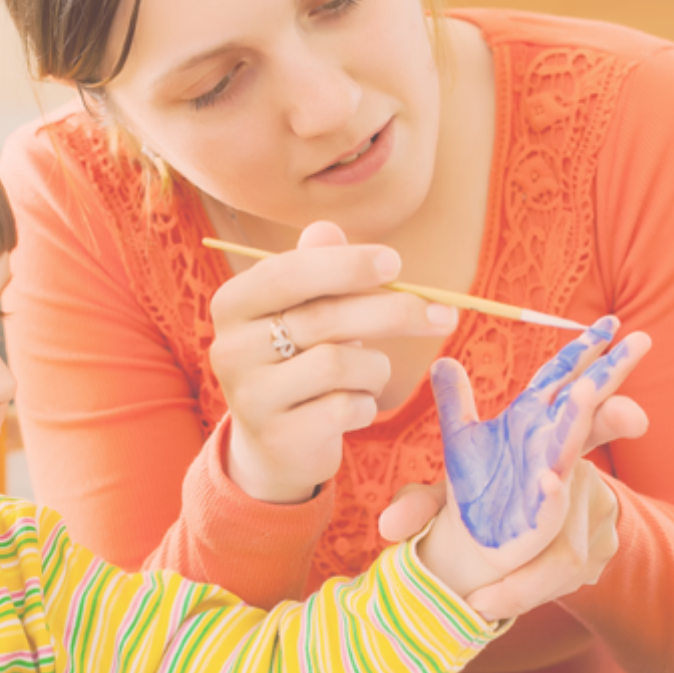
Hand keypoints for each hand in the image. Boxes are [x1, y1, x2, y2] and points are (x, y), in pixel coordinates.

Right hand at [210, 221, 457, 503]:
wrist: (274, 443)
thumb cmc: (298, 360)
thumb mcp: (305, 311)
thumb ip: (315, 268)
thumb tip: (327, 228)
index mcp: (232, 305)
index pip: (286, 273)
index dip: (345, 264)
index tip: (396, 263)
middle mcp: (230, 349)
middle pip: (323, 318)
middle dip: (393, 312)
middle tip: (443, 315)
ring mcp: (249, 396)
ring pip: (338, 364)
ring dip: (375, 368)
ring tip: (371, 375)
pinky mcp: (278, 437)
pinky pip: (344, 408)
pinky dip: (366, 405)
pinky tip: (356, 407)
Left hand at [414, 317, 649, 596]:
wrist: (477, 540)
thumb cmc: (481, 485)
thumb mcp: (463, 437)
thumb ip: (455, 401)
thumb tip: (442, 361)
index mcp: (535, 418)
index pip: (563, 376)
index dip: (585, 349)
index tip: (612, 322)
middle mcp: (551, 443)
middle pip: (587, 403)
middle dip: (612, 375)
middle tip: (642, 342)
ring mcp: (551, 478)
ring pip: (572, 445)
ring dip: (583, 418)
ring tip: (598, 393)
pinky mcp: (541, 516)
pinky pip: (548, 503)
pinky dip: (550, 493)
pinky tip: (549, 482)